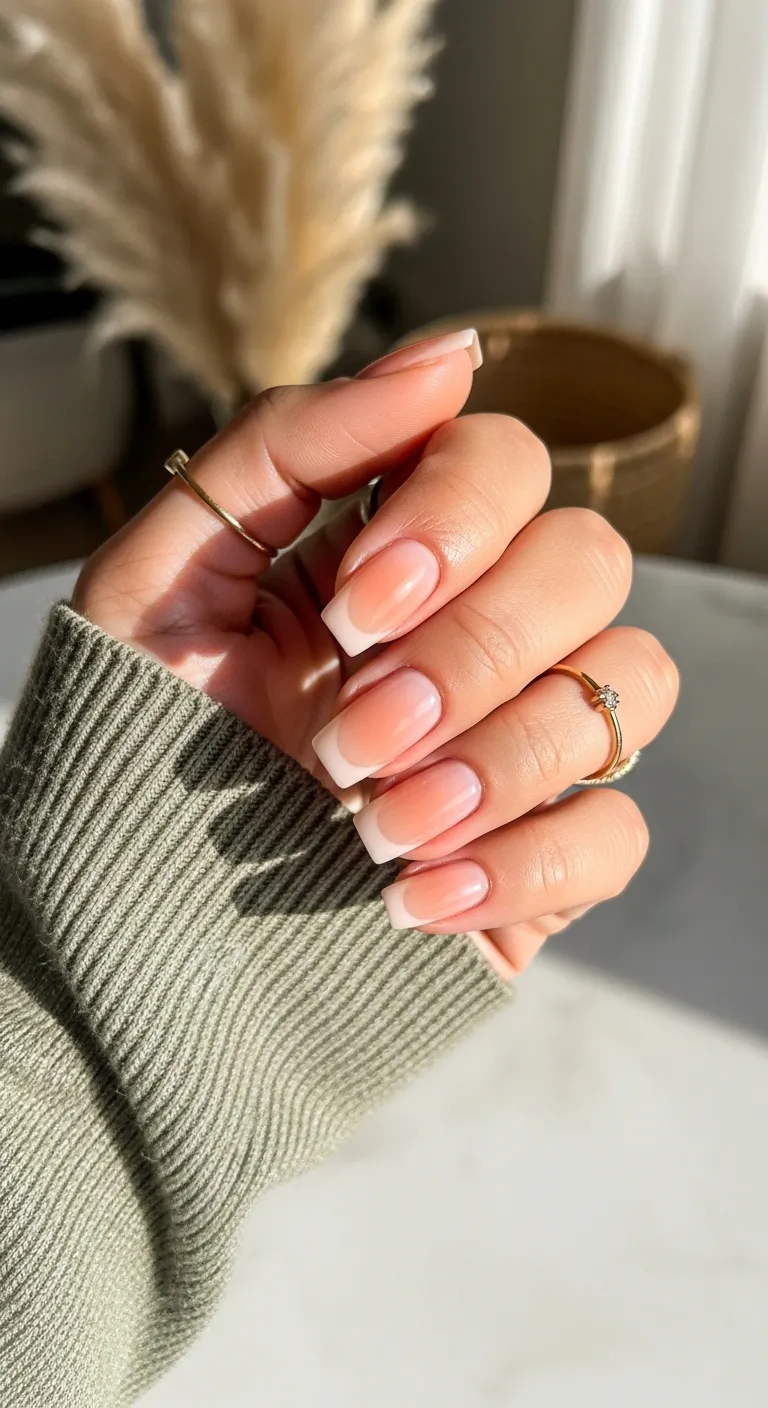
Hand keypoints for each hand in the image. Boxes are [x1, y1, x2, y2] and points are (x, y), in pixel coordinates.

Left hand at [75, 330, 677, 977]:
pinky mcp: (541, 856)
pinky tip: (412, 899)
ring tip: (374, 830)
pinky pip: (616, 832)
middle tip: (352, 734)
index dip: (455, 519)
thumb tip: (449, 357)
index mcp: (389, 552)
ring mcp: (518, 740)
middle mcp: (472, 630)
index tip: (352, 606)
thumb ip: (288, 445)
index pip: (506, 462)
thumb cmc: (142, 743)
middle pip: (588, 563)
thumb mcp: (165, 575)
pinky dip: (524, 867)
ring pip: (627, 686)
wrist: (135, 922)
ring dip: (500, 761)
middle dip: (475, 649)